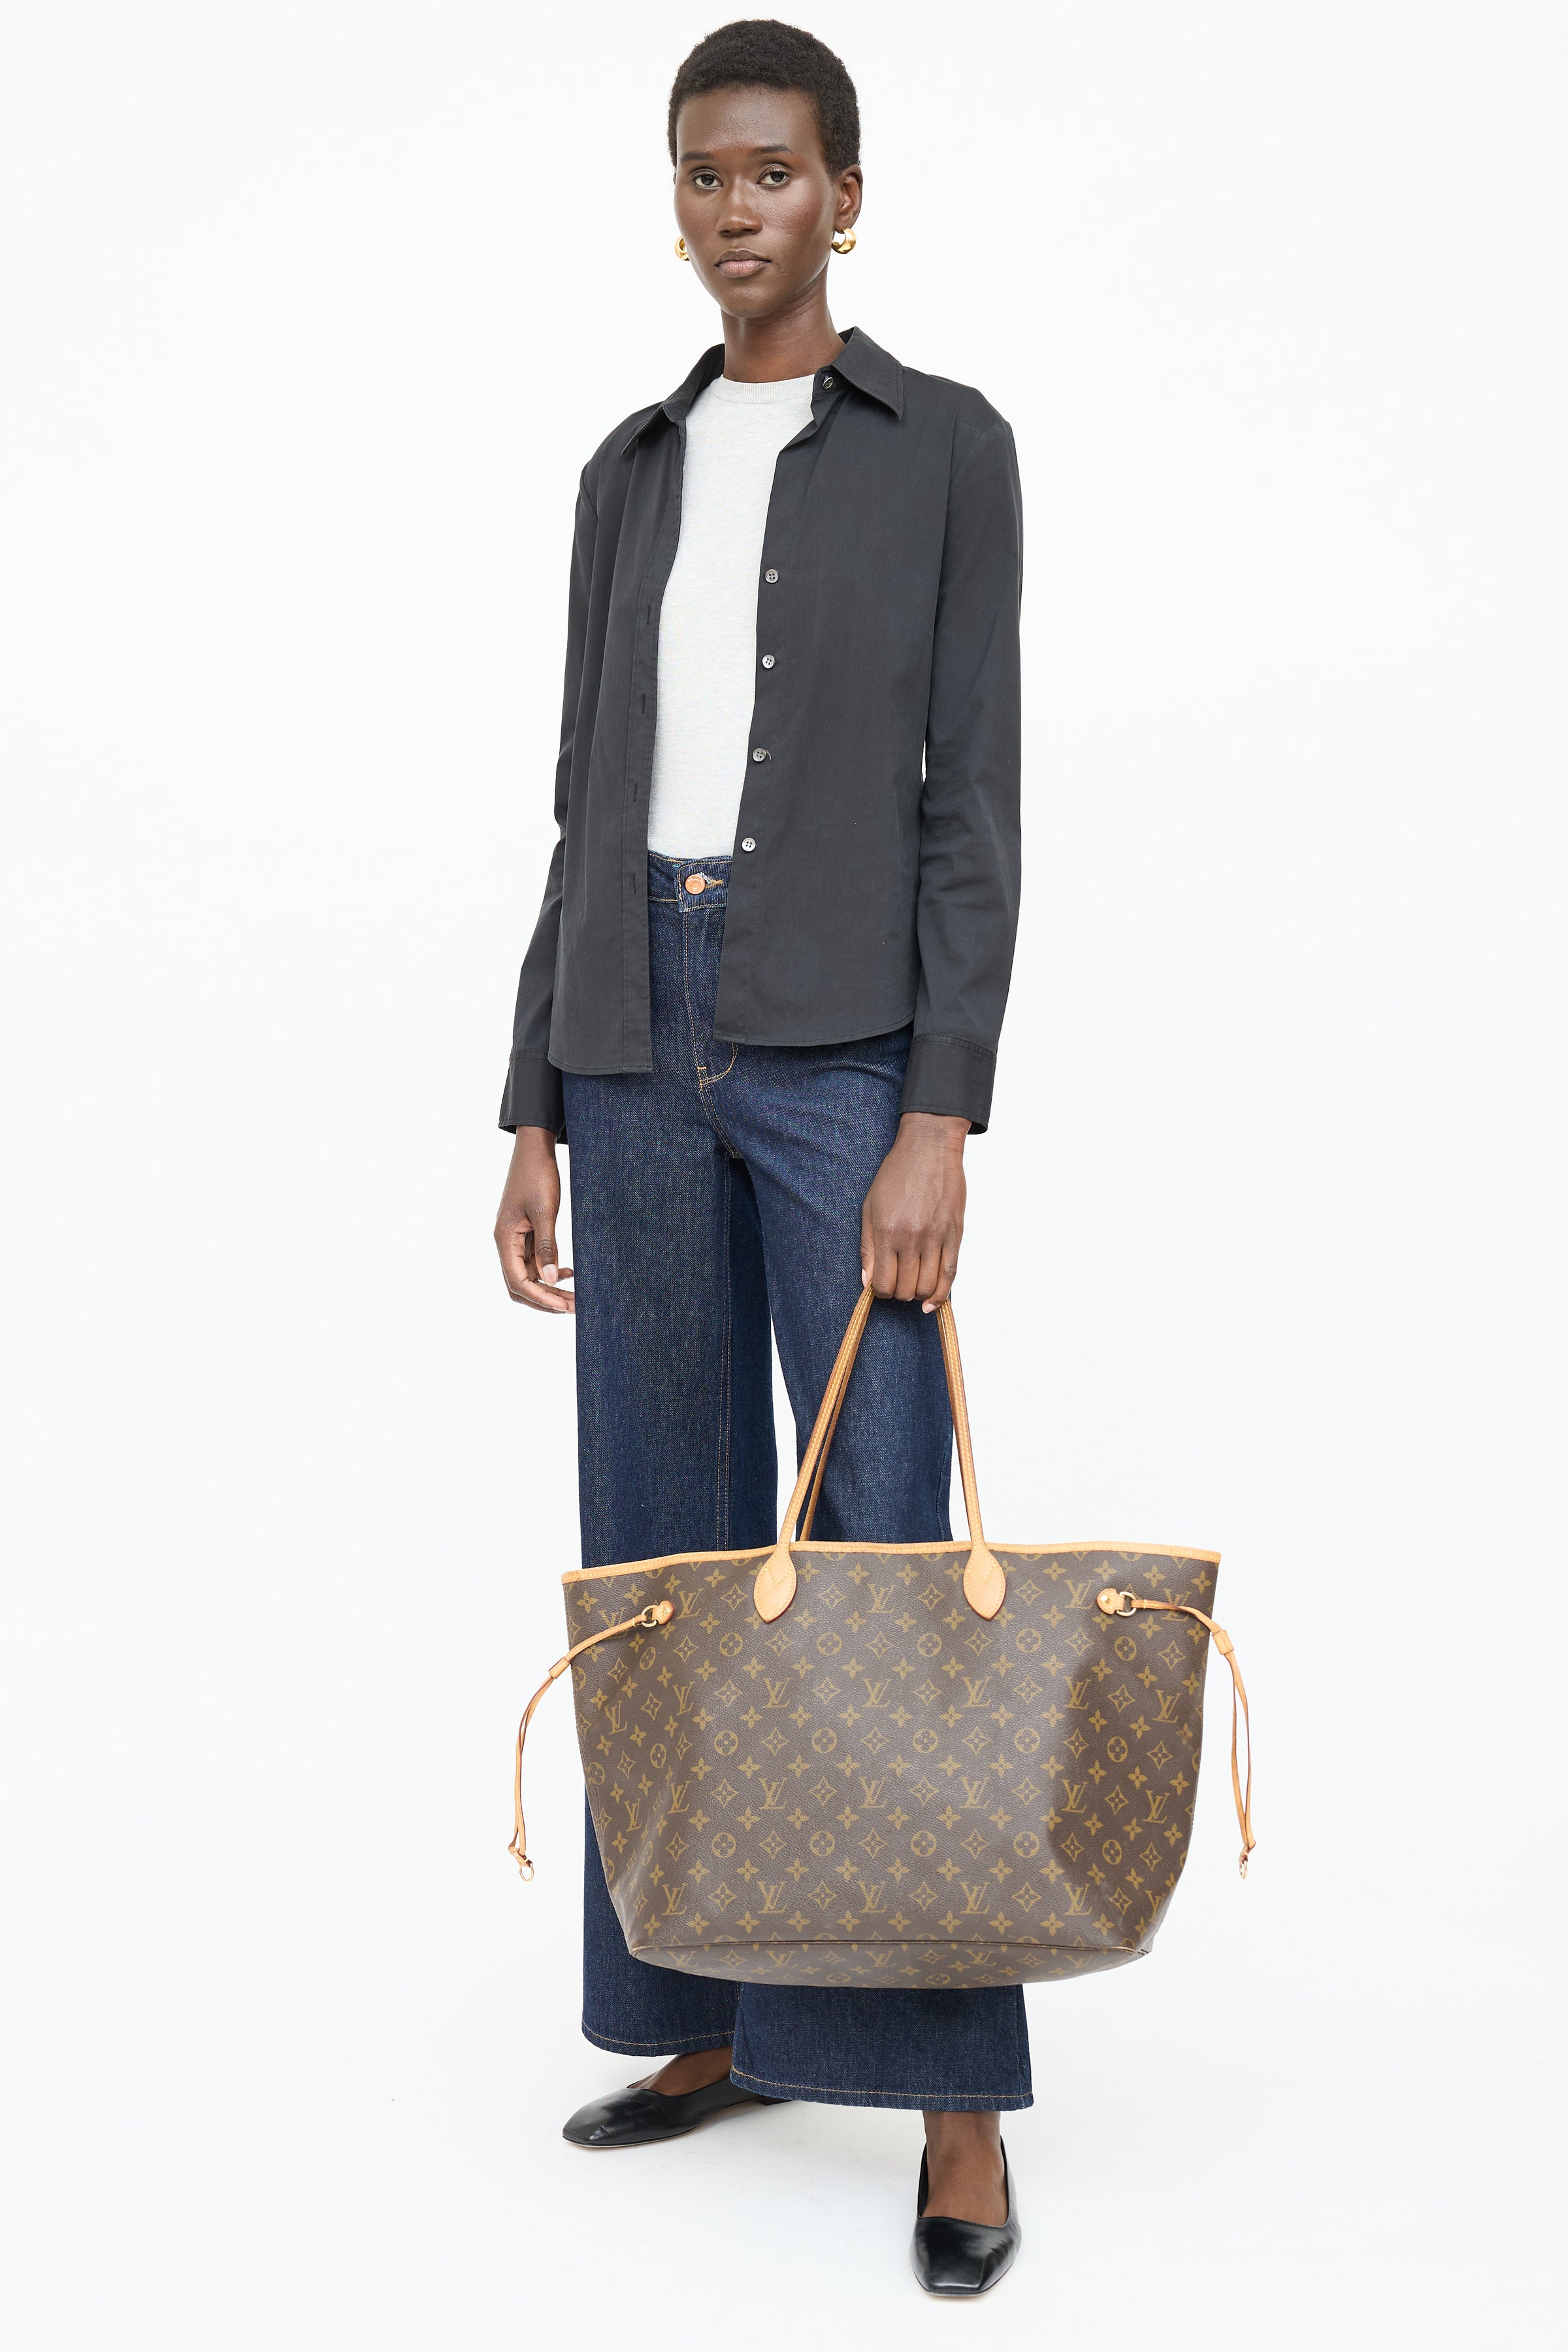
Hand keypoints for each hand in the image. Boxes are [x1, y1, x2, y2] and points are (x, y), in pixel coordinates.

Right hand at [494, 1127, 573, 1313]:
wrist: (534, 1148)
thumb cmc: (537, 1175)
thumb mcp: (545, 1211)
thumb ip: (547, 1246)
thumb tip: (550, 1279)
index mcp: (504, 1238)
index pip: (518, 1281)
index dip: (541, 1297)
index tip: (565, 1306)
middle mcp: (506, 1242)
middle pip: (520, 1285)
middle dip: (545, 1300)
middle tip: (574, 1307)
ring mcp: (515, 1238)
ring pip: (529, 1275)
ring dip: (550, 1287)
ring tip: (576, 1295)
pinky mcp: (526, 1232)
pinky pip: (534, 1261)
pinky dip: (550, 1270)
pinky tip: (568, 1272)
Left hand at [860, 1113, 968, 1309]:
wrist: (929, 1148)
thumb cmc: (896, 1175)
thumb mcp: (870, 1207)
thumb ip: (868, 1247)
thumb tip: (867, 1282)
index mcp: (887, 1232)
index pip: (883, 1283)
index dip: (880, 1291)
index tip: (881, 1285)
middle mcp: (912, 1238)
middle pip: (906, 1288)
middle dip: (899, 1293)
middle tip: (897, 1283)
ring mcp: (936, 1237)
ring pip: (929, 1286)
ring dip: (919, 1294)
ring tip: (913, 1286)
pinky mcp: (955, 1234)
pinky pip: (951, 1273)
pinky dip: (942, 1293)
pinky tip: (933, 1302)